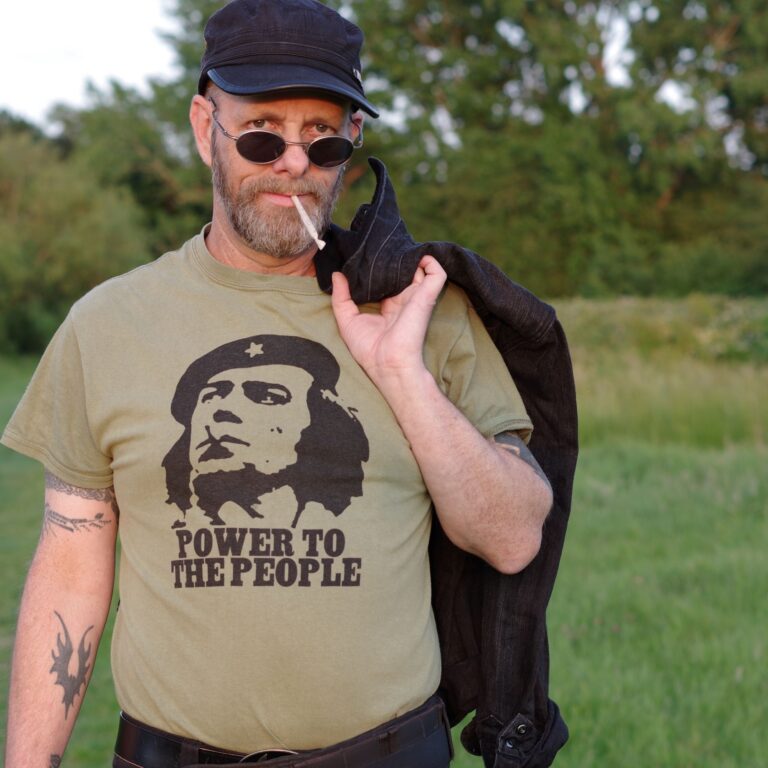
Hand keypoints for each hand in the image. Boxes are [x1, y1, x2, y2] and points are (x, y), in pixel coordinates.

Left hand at [331, 255, 446, 386]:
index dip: (381, 267)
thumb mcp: (347, 320)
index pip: (387, 281)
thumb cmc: (368, 349)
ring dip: (414, 255)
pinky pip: (437, 273)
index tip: (371, 253)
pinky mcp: (426, 297)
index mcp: (388, 306)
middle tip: (383, 242)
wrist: (388, 363)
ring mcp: (416, 297)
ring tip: (400, 244)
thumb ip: (341, 297)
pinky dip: (432, 261)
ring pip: (421, 268)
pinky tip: (419, 255)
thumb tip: (337, 274)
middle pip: (404, 272)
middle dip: (396, 257)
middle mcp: (403, 300)